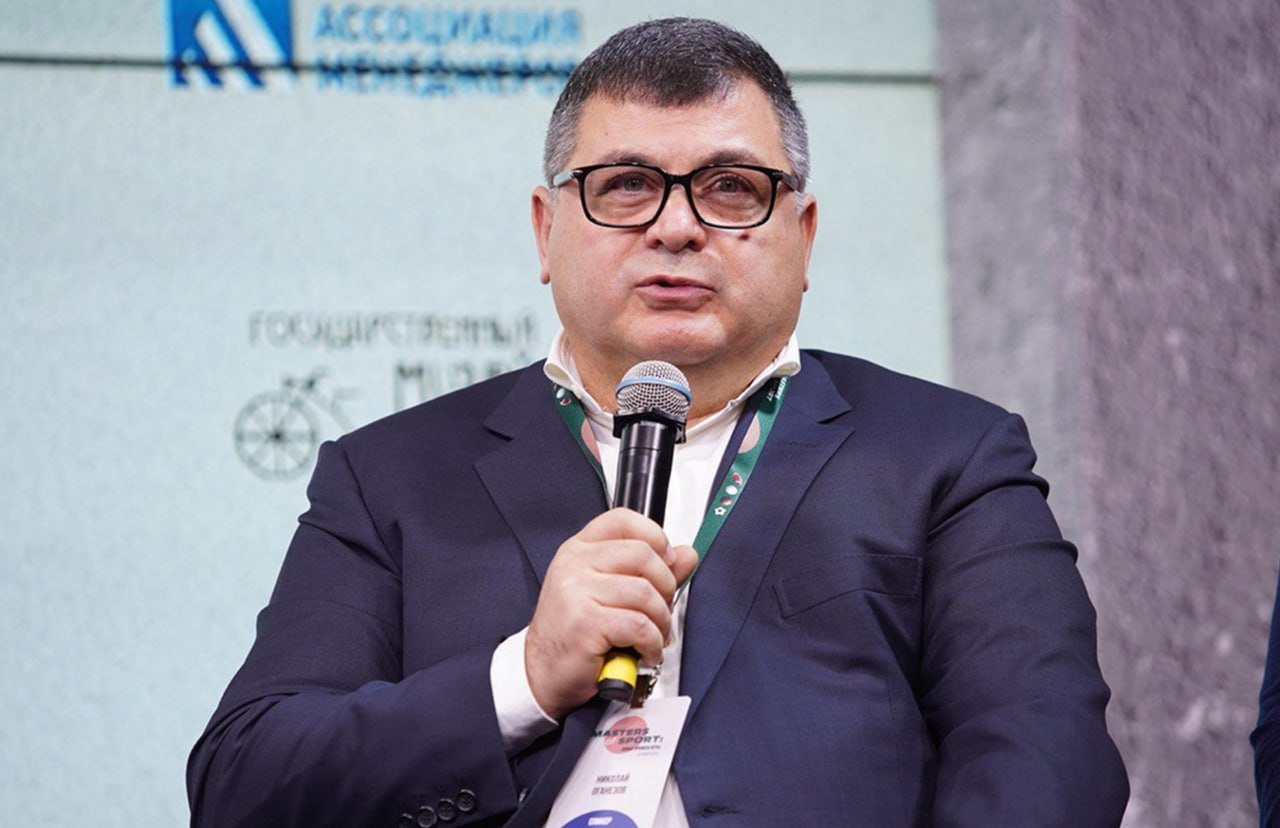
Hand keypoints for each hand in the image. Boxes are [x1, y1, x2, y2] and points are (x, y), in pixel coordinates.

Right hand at [524, 508, 698, 719]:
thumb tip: (686, 554)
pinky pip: (639, 625)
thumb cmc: (573, 632)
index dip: (655, 536)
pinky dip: (652, 643)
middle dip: (665, 586)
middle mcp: (574, 564)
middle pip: (643, 554)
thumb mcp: (608, 592)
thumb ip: (650, 570)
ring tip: (653, 636)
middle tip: (661, 609)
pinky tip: (644, 652)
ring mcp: (576, 592)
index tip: (666, 561)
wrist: (541, 672)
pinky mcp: (585, 623)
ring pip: (645, 592)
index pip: (623, 520)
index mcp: (579, 550)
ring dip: (661, 621)